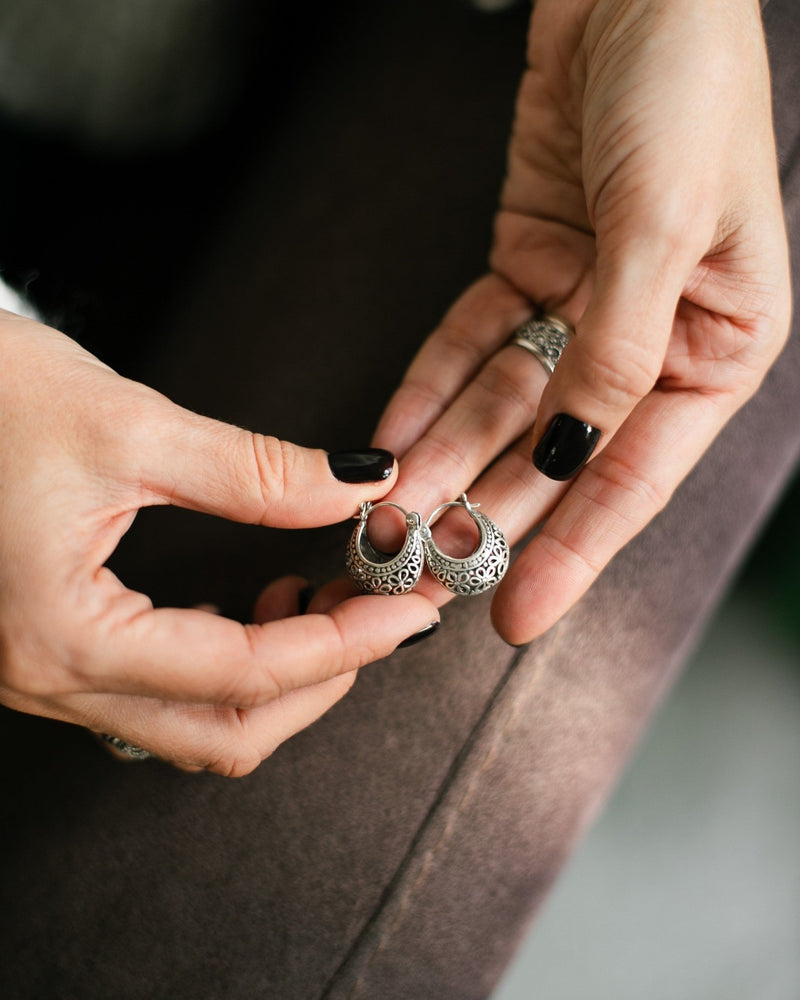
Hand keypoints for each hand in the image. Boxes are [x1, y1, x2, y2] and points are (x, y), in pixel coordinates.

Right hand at [0, 312, 437, 773]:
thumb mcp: (128, 425)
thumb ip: (257, 472)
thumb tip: (358, 488)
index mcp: (61, 634)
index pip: (243, 672)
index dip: (344, 642)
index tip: (408, 607)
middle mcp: (44, 679)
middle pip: (223, 732)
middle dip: (322, 679)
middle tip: (381, 611)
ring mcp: (41, 676)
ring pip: (191, 726)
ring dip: (278, 677)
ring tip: (327, 598)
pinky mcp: (48, 653)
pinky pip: (157, 696)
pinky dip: (228, 667)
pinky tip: (258, 603)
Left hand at [374, 0, 790, 641]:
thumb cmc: (688, 84)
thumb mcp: (664, 222)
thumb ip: (618, 346)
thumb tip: (572, 450)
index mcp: (715, 349)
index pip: (633, 477)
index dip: (574, 552)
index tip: (519, 614)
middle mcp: (648, 342)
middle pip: (556, 455)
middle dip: (489, 516)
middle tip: (426, 574)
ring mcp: (582, 309)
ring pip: (503, 408)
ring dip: (445, 462)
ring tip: (391, 517)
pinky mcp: (526, 269)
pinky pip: (469, 344)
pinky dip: (428, 390)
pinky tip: (393, 440)